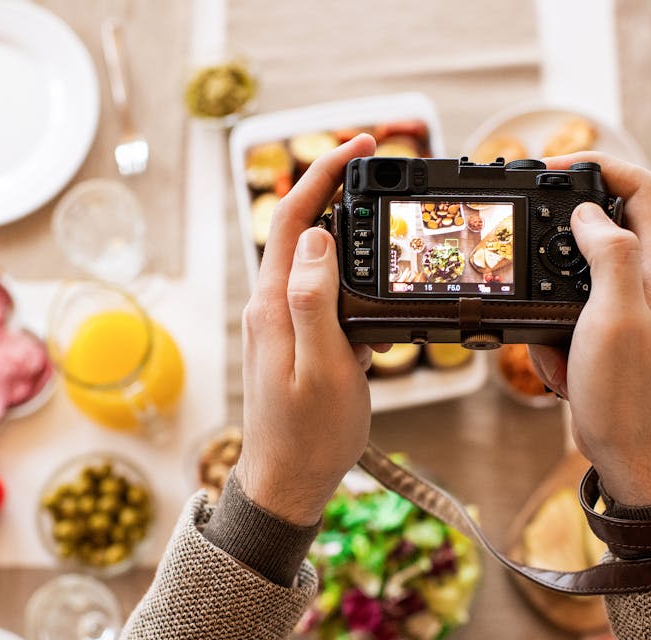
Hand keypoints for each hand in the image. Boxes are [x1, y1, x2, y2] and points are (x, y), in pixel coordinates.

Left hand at [236, 134, 382, 525]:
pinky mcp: (291, 341)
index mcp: (272, 305)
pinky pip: (317, 290)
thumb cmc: (309, 436)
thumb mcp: (323, 367)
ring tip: (382, 216)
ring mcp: (277, 323)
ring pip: (309, 258)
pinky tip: (373, 287)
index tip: (361, 144)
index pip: (291, 218)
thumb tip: (316, 237)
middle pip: (297, 227)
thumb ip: (315, 301)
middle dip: (334, 187)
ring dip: (343, 229)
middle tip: (378, 167)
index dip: (324, 172)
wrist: (287, 484)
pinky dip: (348, 274)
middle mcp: (268, 306)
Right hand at [529, 153, 650, 506]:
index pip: (640, 187)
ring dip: (550, 309)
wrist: (637, 460)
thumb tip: (588, 212)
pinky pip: (568, 322)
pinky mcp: (608, 340)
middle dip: (558, 248)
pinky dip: (553, 342)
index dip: (600, 166)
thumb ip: (608, 253)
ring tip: (555, 347)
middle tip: (528, 257)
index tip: (555, 168)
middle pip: (601, 231)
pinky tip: (561, 370)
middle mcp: (650, 282)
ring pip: (576, 282)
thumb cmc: (632, 396)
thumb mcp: (616, 315)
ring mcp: (630, 312)